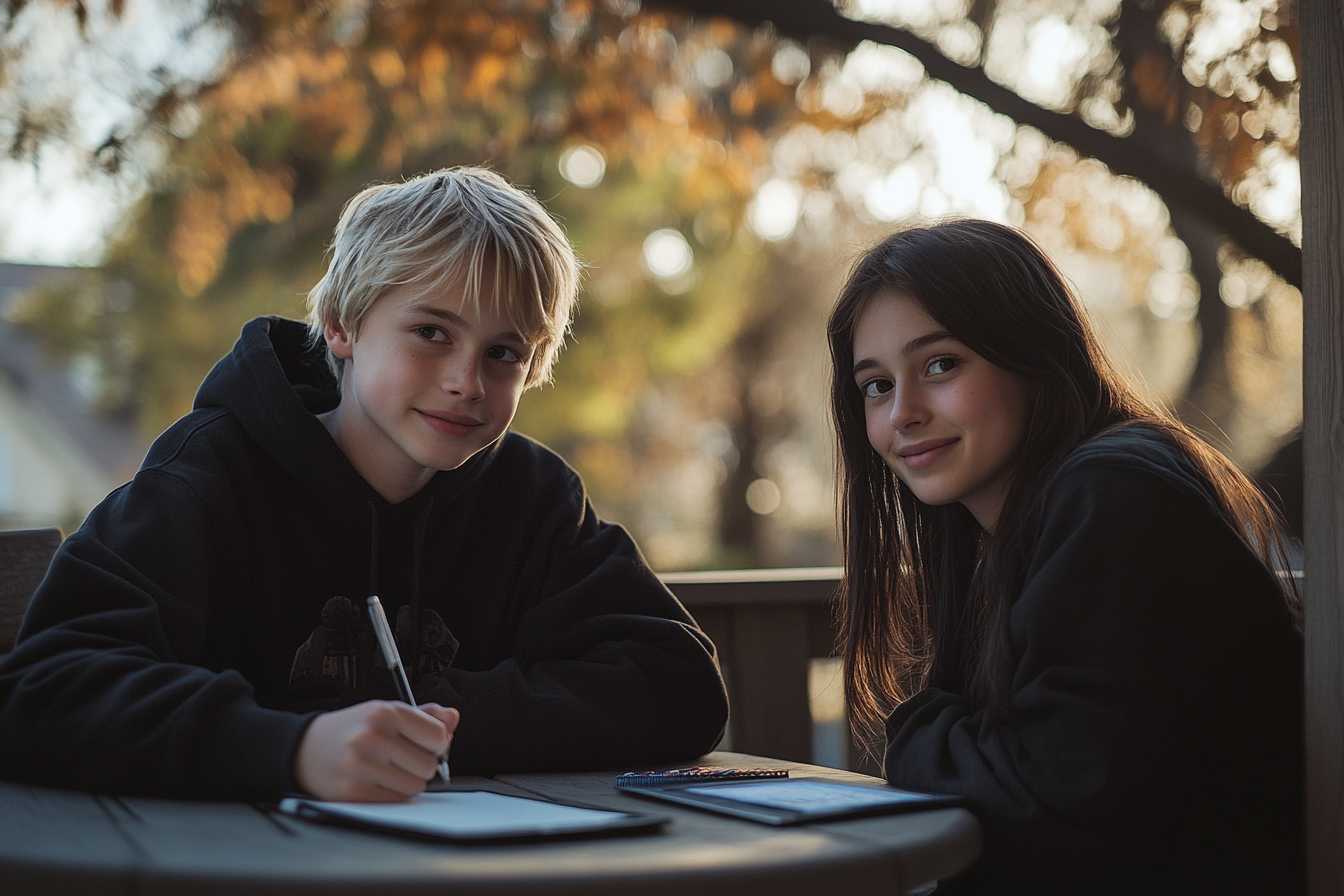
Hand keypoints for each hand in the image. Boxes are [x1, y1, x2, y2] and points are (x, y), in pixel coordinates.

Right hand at [294, 701, 459, 800]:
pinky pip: (396, 802)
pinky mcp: (353, 792)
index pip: (438, 736)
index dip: (436, 743)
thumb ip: (425, 716)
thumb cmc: (353, 730)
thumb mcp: (387, 712)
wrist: (306, 749)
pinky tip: (375, 782)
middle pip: (429, 766)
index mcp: (385, 712)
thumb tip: (452, 719)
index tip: (424, 743)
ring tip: (385, 769)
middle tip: (400, 758)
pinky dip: (392, 796)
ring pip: (415, 787)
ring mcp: (361, 766)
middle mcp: (372, 737)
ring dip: (407, 782)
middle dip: (421, 765)